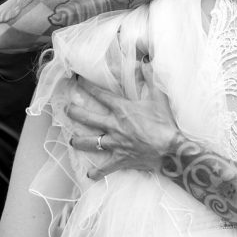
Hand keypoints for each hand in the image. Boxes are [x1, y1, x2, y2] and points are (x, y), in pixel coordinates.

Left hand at [65, 63, 182, 179]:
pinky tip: (89, 175)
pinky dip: (97, 173)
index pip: (100, 95)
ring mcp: (115, 144)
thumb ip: (151, 78)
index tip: (78, 81)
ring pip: (91, 142)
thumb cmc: (165, 124)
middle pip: (87, 118)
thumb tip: (146, 60)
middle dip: (74, 112)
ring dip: (79, 141)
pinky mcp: (120, 160)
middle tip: (66, 109)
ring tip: (71, 141)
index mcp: (122, 110)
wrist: (170, 150)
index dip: (88, 87)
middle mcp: (114, 126)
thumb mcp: (159, 97)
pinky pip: (105, 168)